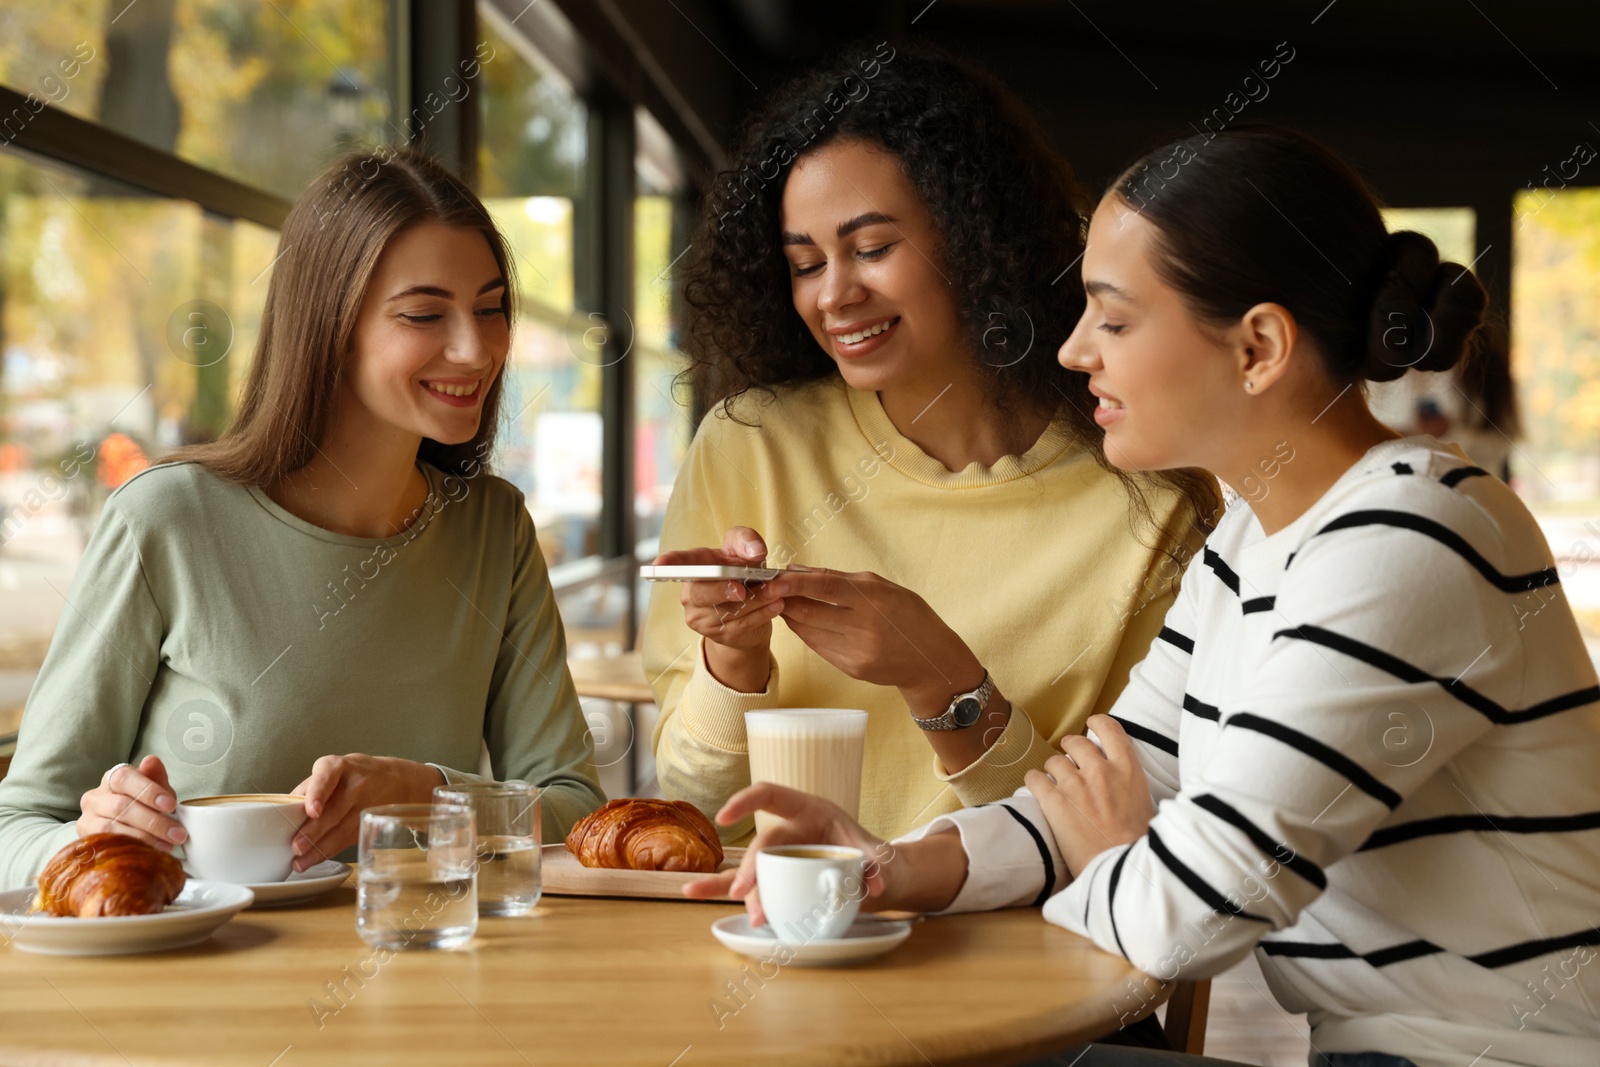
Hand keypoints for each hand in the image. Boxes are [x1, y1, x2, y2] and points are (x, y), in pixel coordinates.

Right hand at [77, 755, 183, 851]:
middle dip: (153, 821)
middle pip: (120, 806)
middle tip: (177, 834)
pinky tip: (148, 853)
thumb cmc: (143, 804)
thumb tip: (152, 761)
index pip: (125, 778)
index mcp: (112, 778)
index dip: (148, 791)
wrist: (124, 828)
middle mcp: (95, 797)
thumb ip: (155, 777)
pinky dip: (129, 849)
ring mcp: (87, 819)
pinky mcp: (85, 841)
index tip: (171, 805)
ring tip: (167, 846)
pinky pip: (105, 845)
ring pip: (111, 828)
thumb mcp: (155, 790)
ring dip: (143, 838)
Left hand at [290, 755, 443, 871]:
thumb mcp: (333, 770)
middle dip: (314, 831)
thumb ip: (309, 788)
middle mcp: (356, 783)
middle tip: (296, 847)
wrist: (396, 780)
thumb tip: (281, 812)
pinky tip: (316, 859)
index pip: (327, 777)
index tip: (311, 810)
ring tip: (299, 862)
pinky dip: (330, 851)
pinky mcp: (371, 823)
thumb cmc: (352, 775)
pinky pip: (348, 839)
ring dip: (319, 849)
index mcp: (339, 766)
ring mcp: (367, 804)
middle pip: (334, 810)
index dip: (318, 793)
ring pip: (341, 830)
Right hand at [655, 527, 782, 691]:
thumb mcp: (745, 550)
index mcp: (696, 567)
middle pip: (702, 593)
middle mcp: (692, 594)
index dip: (669, 563)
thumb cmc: (743, 572)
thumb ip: (747, 541)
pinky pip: (741, 624)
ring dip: (756, 601)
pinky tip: (776, 605)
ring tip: (776, 592)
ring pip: (727, 610)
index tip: (659, 565)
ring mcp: (701, 618)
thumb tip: (754, 552)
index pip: (679, 563)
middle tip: (743, 589)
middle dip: (723, 590)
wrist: (753, 609)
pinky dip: (762, 614)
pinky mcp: (718, 635)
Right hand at [682, 783, 966, 922]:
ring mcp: (779, 857)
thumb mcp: (877, 855)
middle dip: (752, 867)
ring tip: (720, 898)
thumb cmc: (870, 854)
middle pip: (763, 844)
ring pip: (750, 867)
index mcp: (809, 810)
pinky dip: (719, 889)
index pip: (771, 795)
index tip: (726, 816)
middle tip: (746, 892)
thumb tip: (877, 885)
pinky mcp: (774, 879)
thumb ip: (879, 865)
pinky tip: (692, 892)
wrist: (872, 875)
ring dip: (737, 884)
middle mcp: (788, 831)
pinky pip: (743, 884)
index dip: (747, 801)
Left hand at [762, 567, 979, 713]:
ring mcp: (857, 651)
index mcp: (873, 599)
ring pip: (808, 631)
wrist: (930, 659)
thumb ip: (838, 577)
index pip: (824, 587)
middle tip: (770, 590)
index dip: (793, 583)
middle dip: (784, 600)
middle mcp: (864, 626)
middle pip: (809, 612)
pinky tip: (805, 621)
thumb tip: (796, 570)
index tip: (771, 578)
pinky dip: (806, 632)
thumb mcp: (881, 586)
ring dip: (792, 616)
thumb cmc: (908, 614)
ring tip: (785, 603)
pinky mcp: (851, 668)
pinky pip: (818, 646)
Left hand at [1025, 715, 1154, 875]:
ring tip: (1056, 786)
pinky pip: (1034, 778)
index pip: (1110, 728)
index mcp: (1127, 769)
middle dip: (1069, 749)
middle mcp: (1101, 771)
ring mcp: (1076, 785)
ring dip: (1053, 771)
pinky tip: (1038, 791)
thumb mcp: (1144, 803)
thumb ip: (1127, 782)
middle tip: (1069, 763)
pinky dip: (1034, 783)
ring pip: (1053, 761)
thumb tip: (1116, 776)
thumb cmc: (1136, 844)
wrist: (1123, 870)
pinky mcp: (1054, 802)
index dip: (1096, 723)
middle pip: (1075, 742)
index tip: (1090, 726)